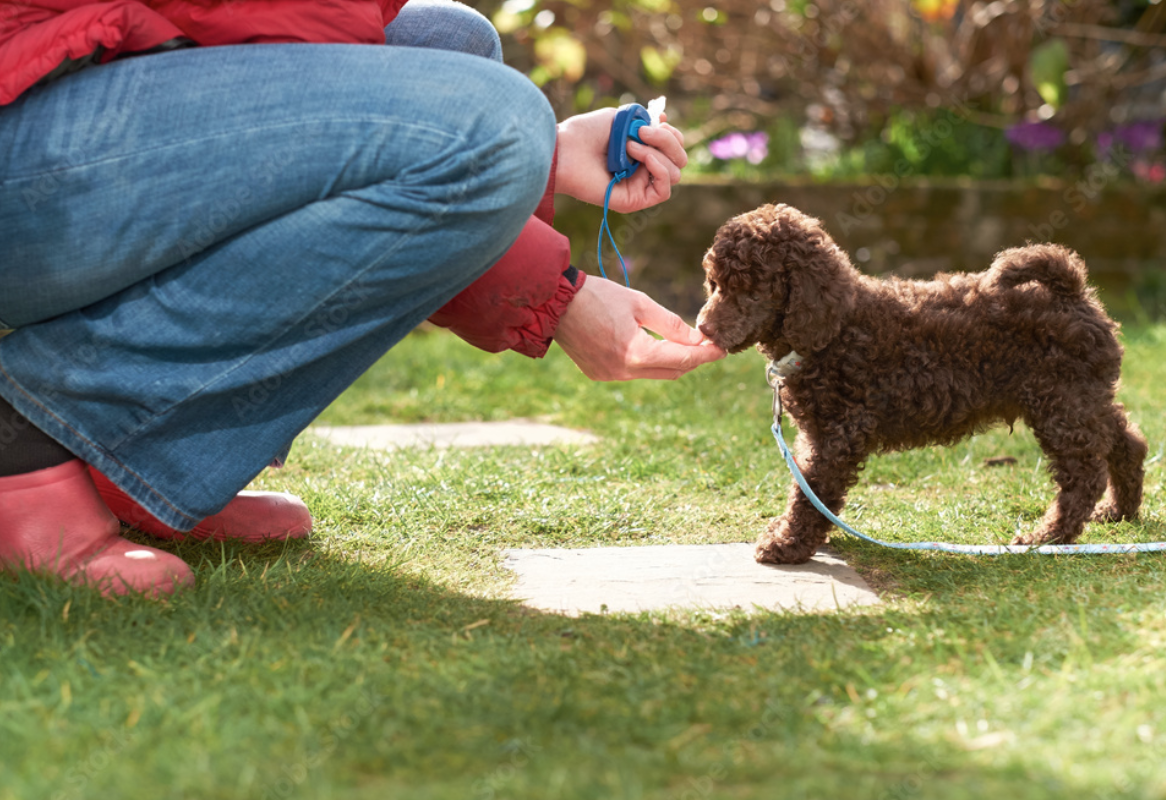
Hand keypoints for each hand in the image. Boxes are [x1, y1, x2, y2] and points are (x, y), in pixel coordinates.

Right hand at [554, 277, 725, 380]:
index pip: (683, 360)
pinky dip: (647, 362)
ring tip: (682, 343)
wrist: (555, 304)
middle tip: (706, 345)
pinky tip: (650, 345)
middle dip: (691, 359)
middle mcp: (624, 372)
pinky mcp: (599, 374)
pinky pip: (633, 373)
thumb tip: (698, 339)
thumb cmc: (598, 296)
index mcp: (636, 353)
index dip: (705, 354)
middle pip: (672, 372)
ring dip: (669, 361)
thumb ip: (671, 324)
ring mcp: (610, 376)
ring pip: (653, 374)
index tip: (722, 349)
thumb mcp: (640, 303)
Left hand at [555, 108, 686, 213]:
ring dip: (657, 153)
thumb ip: (646, 121)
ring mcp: (640, 186)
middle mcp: (644, 170)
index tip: (656, 121)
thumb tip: (666, 122)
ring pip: (674, 173)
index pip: (674, 147)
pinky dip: (659, 170)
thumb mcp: (622, 118)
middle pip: (679, 160)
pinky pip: (664, 191)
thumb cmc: (587, 133)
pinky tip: (641, 158)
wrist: (565, 151)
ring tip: (629, 146)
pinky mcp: (634, 200)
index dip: (671, 134)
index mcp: (642, 151)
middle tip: (642, 131)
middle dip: (667, 141)